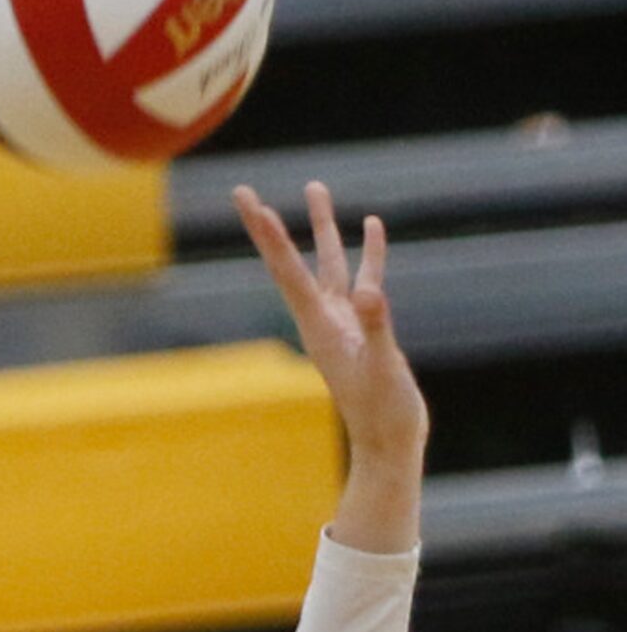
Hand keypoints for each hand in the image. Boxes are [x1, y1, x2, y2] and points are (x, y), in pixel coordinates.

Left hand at [233, 181, 427, 463]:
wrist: (388, 444)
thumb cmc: (384, 414)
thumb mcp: (383, 369)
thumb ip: (377, 329)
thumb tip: (371, 294)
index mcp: (320, 326)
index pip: (288, 273)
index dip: (270, 236)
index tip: (251, 204)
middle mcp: (322, 319)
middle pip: (290, 263)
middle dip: (269, 227)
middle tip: (243, 191)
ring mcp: (342, 322)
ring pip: (327, 263)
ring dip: (321, 226)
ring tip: (315, 187)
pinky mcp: (363, 327)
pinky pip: (363, 278)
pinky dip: (368, 252)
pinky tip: (372, 225)